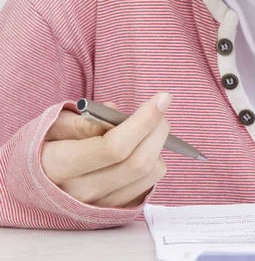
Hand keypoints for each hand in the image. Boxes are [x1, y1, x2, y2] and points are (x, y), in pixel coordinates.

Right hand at [40, 93, 171, 207]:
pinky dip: (154, 161)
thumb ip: (84, 120)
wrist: (37, 182)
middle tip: (159, 110)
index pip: (113, 147)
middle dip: (157, 130)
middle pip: (138, 162)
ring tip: (147, 129)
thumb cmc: (48, 145)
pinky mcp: (114, 210)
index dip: (144, 121)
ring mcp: (99, 206)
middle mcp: (81, 193)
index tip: (162, 99)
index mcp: (59, 167)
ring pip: (149, 173)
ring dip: (158, 145)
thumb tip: (115, 115)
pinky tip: (141, 149)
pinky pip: (149, 184)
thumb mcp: (55, 124)